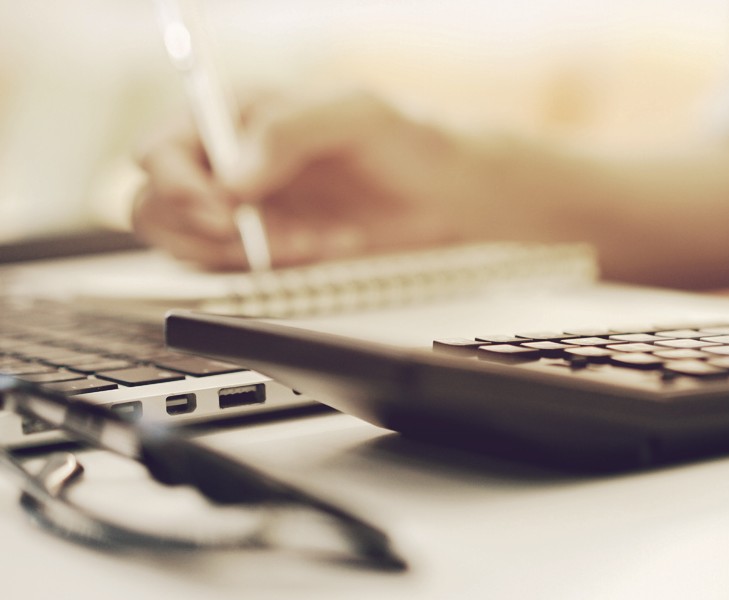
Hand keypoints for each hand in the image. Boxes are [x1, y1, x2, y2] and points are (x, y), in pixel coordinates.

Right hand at [133, 90, 474, 269]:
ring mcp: (243, 210)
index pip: (160, 150)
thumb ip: (292, 131)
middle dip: (204, 230)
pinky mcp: (267, 249)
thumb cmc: (407, 141)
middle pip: (156, 205)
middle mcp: (227, 163)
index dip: (177, 185)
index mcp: (234, 116)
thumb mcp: (358, 116)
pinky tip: (327, 244)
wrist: (447, 195)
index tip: (225, 209)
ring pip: (192, 245)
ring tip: (310, 237)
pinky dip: (278, 269)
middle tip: (263, 235)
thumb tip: (235, 175)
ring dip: (247, 252)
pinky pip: (240, 271)